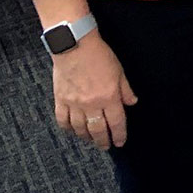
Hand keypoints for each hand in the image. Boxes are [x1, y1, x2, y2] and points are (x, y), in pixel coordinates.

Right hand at [52, 33, 136, 149]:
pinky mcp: (60, 100)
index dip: (119, 135)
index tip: (120, 142)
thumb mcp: (119, 71)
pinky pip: (63, 120)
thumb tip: (132, 102)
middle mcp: (91, 104)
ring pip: (80, 128)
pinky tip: (73, 130)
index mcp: (109, 97)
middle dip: (103, 141)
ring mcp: (74, 104)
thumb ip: (126, 90)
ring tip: (91, 140)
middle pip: (97, 130)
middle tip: (105, 146)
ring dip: (86, 137)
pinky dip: (68, 128)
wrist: (75, 46)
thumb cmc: (99, 55)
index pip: (116, 122)